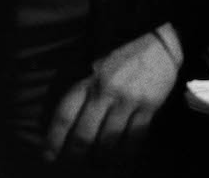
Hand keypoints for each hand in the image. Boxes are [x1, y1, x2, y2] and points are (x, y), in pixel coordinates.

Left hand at [44, 27, 181, 164]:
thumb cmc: (123, 55)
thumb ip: (83, 90)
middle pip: (84, 134)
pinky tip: (120, 159)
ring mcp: (128, 101)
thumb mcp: (95, 65)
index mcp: (89, 79)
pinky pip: (134, 139)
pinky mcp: (149, 108)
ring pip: (109, 142)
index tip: (48, 155)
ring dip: (100, 159)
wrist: (159, 43)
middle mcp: (106, 91)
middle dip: (75, 154)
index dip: (54, 138)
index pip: (65, 114)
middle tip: (72, 163)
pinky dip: (125, 154)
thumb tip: (68, 122)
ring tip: (96, 164)